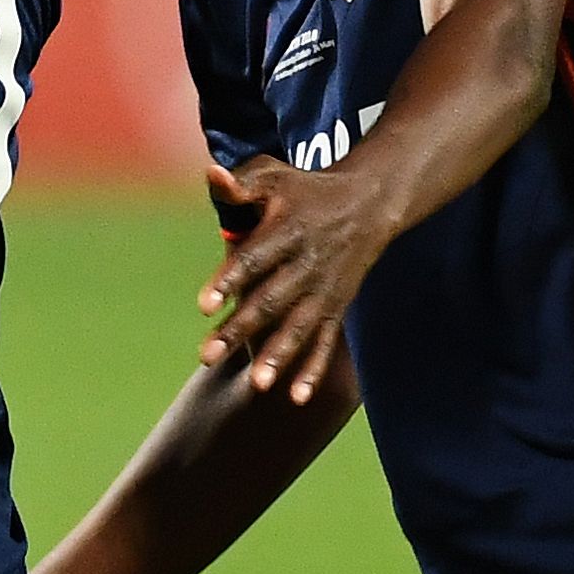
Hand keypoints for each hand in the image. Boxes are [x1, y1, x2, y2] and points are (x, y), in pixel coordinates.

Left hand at [196, 155, 392, 405]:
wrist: (370, 202)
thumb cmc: (308, 189)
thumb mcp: (275, 175)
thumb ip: (242, 183)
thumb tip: (212, 175)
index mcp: (286, 232)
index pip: (253, 259)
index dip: (228, 280)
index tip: (203, 305)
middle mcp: (306, 265)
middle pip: (270, 301)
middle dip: (240, 329)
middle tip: (207, 356)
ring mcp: (324, 290)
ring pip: (300, 328)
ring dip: (280, 356)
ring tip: (257, 385)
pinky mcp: (337, 307)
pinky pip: (327, 343)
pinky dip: (315, 370)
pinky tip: (298, 398)